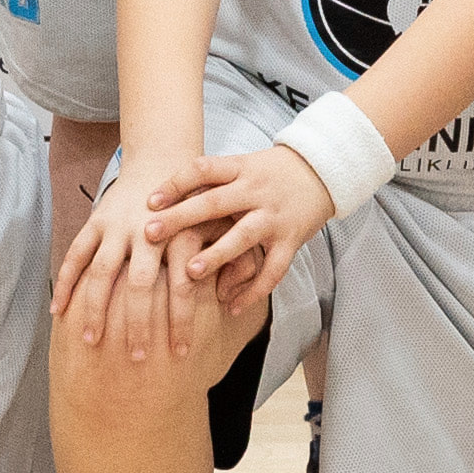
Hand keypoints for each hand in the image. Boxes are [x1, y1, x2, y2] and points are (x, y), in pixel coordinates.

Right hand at [55, 152, 209, 362]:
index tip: (181, 352)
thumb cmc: (196, 202)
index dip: (181, 320)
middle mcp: (147, 231)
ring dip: (95, 310)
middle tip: (136, 359)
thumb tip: (234, 301)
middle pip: (139, 286)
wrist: (164, 155)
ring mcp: (117, 226)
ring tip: (91, 342)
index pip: (183, 285)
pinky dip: (64, 283)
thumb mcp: (216, 223)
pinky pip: (75, 255)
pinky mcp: (96, 220)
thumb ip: (224, 257)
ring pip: (102, 273)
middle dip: (137, 324)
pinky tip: (58, 311)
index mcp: (181, 234)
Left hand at [147, 143, 332, 303]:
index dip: (175, 183)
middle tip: (150, 233)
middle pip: (215, 202)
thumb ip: (211, 181)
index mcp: (241, 169)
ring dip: (216, 255)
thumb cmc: (271, 172)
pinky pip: (273, 269)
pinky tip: (232, 307)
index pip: (203, 169)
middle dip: (181, 218)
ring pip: (243, 237)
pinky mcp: (291, 240)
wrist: (324, 170)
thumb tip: (160, 200)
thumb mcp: (243, 165)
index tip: (149, 201)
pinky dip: (254, 290)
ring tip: (190, 273)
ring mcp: (274, 217)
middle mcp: (256, 191)